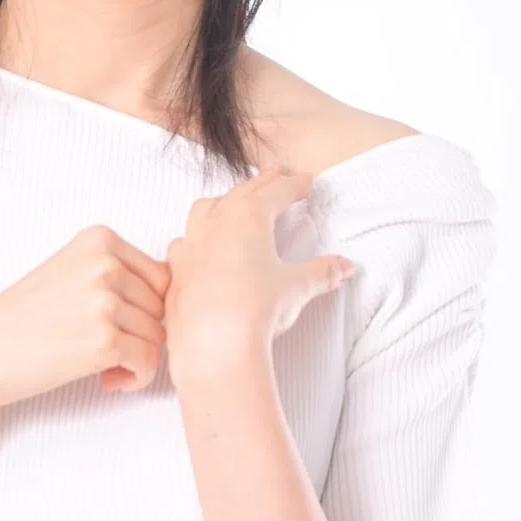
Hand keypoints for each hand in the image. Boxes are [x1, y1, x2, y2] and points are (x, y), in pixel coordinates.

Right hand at [0, 224, 171, 411]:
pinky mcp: (102, 340)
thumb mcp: (72, 275)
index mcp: (100, 239)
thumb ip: (119, 276)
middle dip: (143, 336)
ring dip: (137, 360)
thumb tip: (180, 298)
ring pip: (160, 337)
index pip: (162, 277)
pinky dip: (135, 379)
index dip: (146, 311)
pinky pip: (149, 363)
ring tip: (103, 368)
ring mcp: (103, 299)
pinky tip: (107, 381)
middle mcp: (104, 262)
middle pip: (164, 307)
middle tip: (107, 353)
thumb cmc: (24, 321)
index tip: (116, 328)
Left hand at [163, 165, 353, 381]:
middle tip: (276, 174)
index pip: (278, 191)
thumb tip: (344, 267)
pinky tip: (200, 244)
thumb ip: (322, 272)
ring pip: (207, 208)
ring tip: (235, 202)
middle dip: (263, 183)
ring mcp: (191, 244)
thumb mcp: (297, 288)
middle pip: (243, 192)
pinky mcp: (176, 270)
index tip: (306, 182)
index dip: (295, 185)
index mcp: (249, 216)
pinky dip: (196, 236)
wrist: (214, 346)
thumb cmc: (255, 310)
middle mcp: (216, 222)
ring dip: (224, 201)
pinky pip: (184, 242)